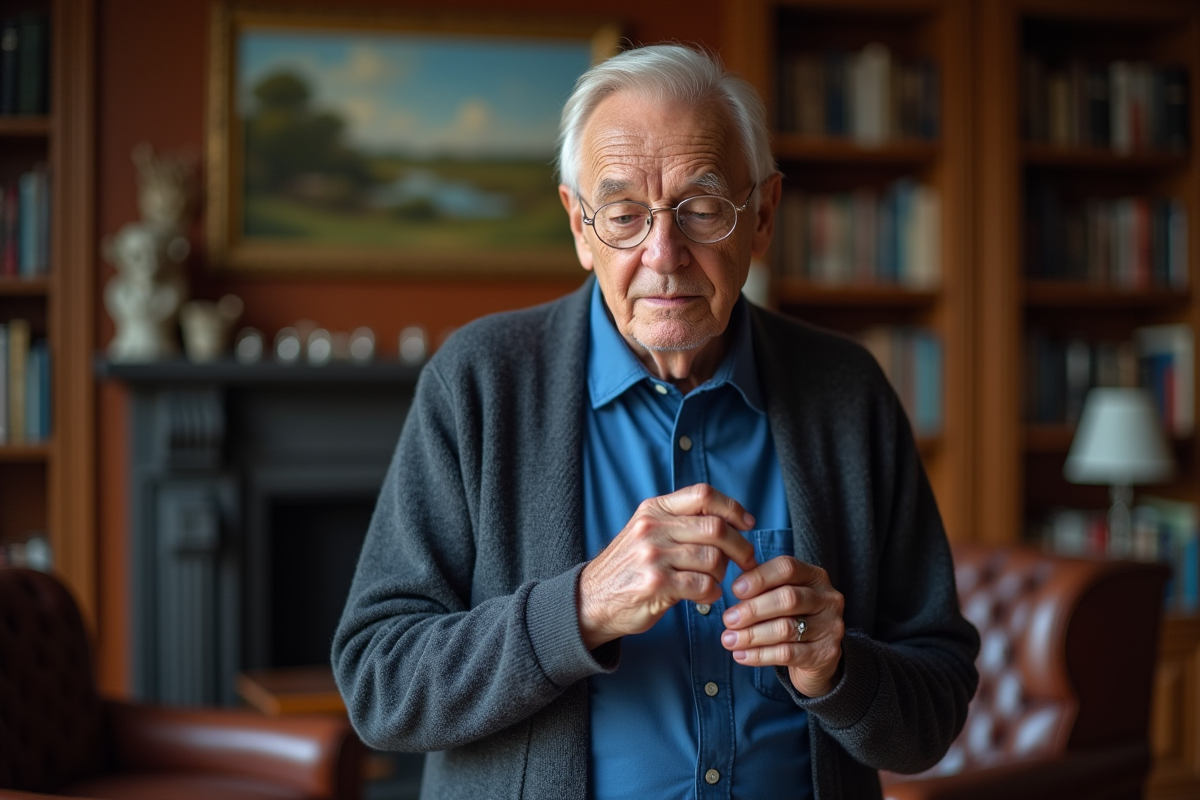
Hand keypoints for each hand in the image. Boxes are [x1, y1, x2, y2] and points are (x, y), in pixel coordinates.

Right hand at [579, 484, 757, 649]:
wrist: (591, 600)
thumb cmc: (628, 568)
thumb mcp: (645, 532)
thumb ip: (678, 521)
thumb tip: (727, 519)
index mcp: (653, 510)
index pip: (703, 495)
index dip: (732, 507)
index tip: (747, 523)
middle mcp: (652, 528)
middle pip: (715, 528)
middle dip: (740, 546)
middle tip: (747, 560)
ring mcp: (653, 556)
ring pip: (713, 559)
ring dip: (722, 574)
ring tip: (713, 581)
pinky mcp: (657, 584)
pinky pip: (704, 586)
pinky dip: (712, 594)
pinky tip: (705, 597)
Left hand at [719, 557, 844, 696]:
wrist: (819, 657)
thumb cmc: (792, 618)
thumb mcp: (782, 596)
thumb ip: (763, 588)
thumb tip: (736, 589)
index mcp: (815, 576)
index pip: (787, 568)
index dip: (759, 577)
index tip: (735, 590)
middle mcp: (827, 599)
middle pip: (787, 598)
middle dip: (753, 609)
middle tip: (728, 619)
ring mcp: (830, 627)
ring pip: (786, 628)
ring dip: (752, 635)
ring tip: (729, 639)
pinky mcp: (825, 654)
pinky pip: (787, 654)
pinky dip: (759, 655)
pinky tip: (741, 655)